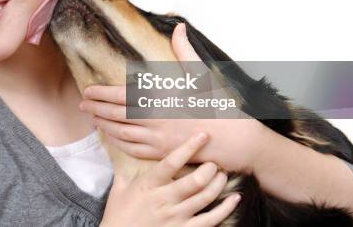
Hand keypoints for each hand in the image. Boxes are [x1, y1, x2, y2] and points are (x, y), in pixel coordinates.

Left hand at [80, 23, 264, 171]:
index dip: (101, 94)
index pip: (122, 96)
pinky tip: (112, 137)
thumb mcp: (202, 76)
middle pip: (116, 116)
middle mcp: (155, 121)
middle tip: (82, 105)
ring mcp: (158, 141)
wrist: (237, 141)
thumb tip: (179, 27)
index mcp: (162, 99)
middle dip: (96, 110)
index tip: (88, 91)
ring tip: (93, 119)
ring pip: (121, 134)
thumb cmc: (220, 106)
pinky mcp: (163, 155)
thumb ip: (185, 51)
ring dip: (104, 126)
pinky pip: (133, 150)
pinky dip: (118, 143)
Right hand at [100, 132, 240, 226]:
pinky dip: (226, 209)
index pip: (172, 162)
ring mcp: (176, 217)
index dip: (189, 146)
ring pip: (206, 197)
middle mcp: (164, 200)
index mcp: (149, 185)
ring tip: (222, 174)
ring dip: (219, 183)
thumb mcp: (120, 188)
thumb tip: (118, 144)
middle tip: (214, 161)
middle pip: (196, 180)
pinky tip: (234, 199)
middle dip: (210, 168)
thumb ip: (125, 167)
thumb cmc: (118, 214)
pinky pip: (211, 220)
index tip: (202, 134)